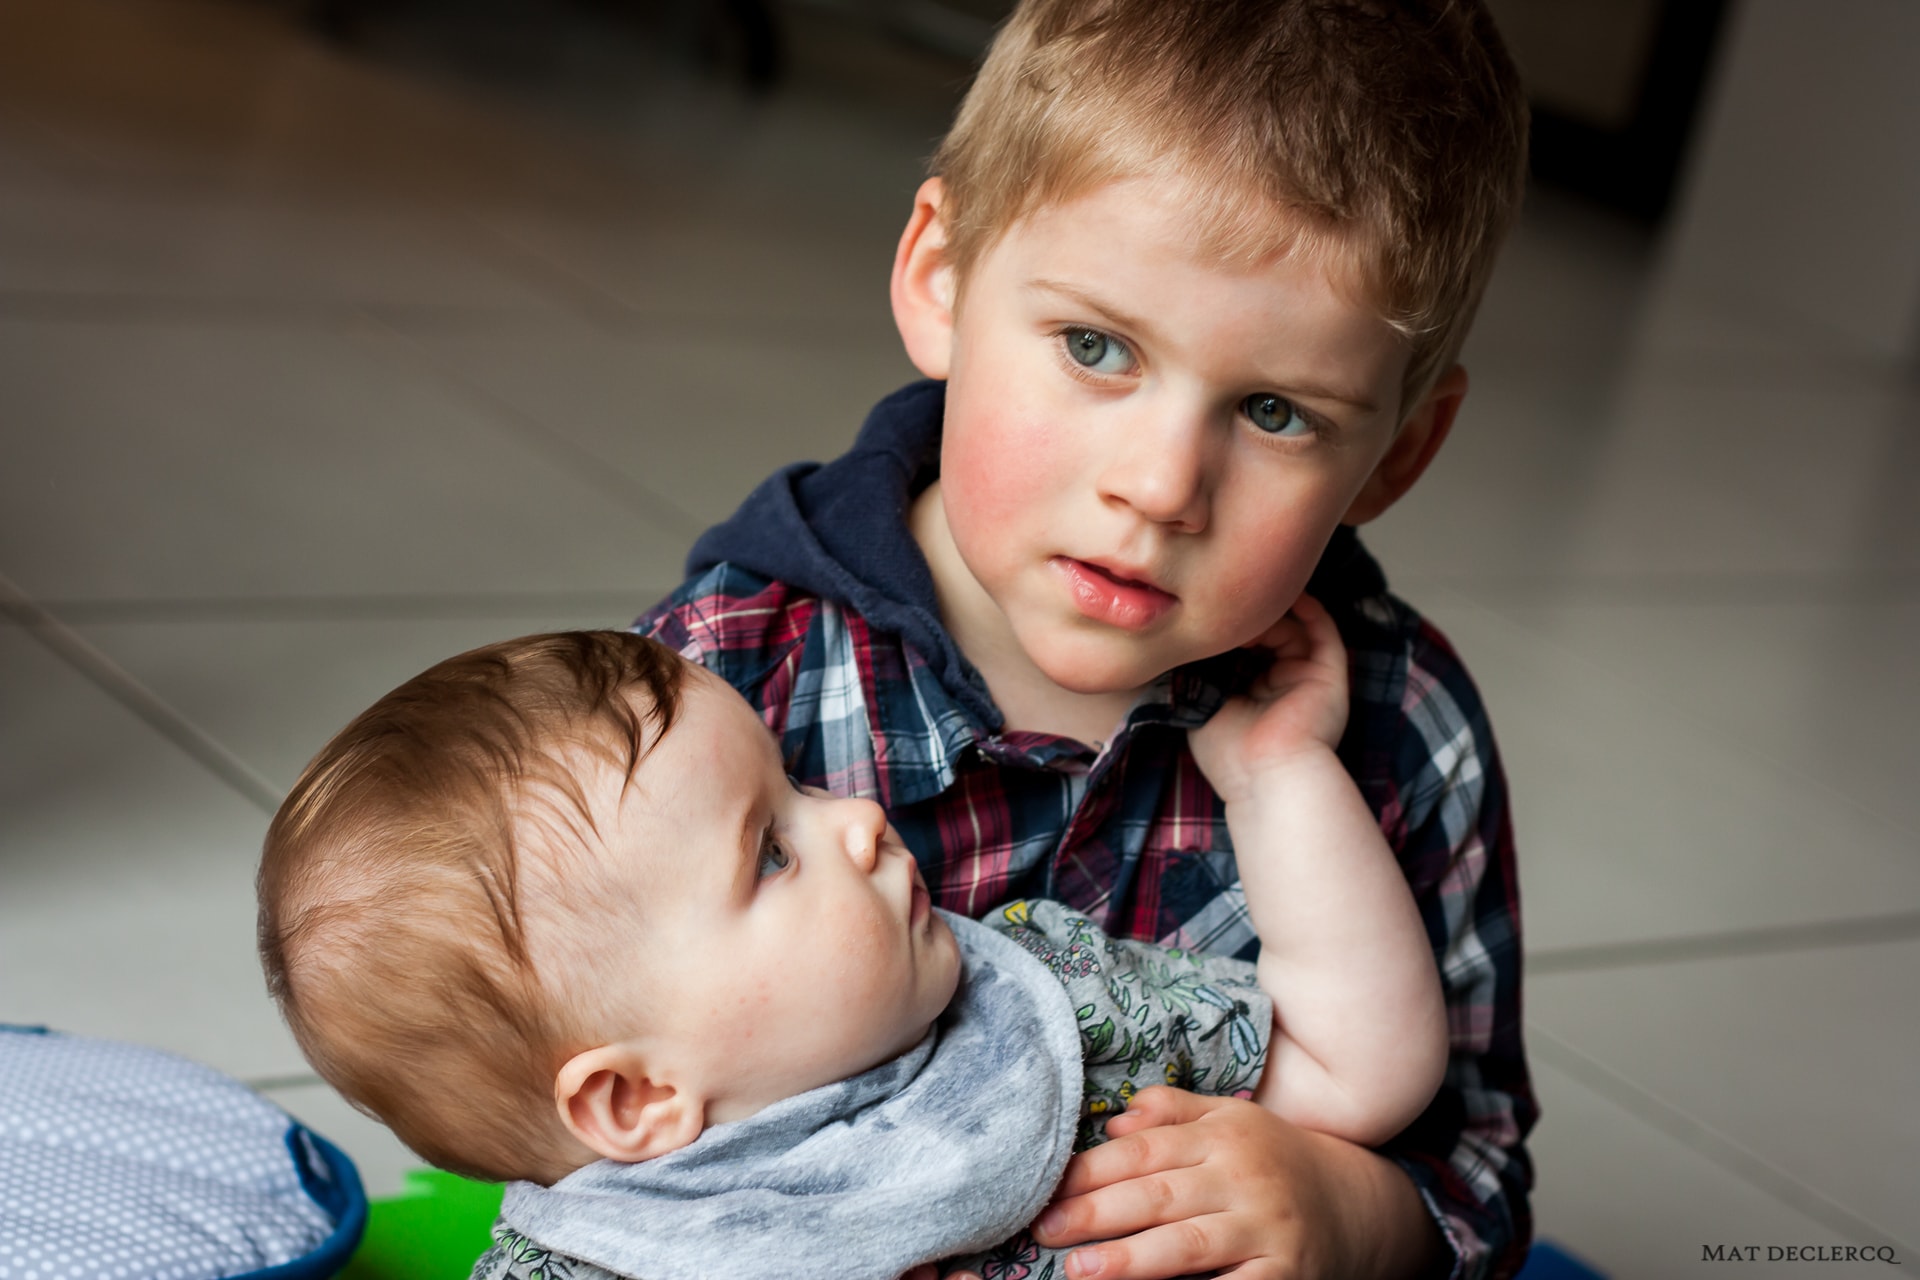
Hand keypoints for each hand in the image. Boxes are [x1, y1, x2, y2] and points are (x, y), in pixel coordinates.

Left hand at [1031, 1086, 1436, 1279]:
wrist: (1357, 1206)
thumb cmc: (1273, 1162)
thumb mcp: (1230, 1121)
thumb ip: (1171, 1113)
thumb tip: (1113, 1120)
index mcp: (1223, 1134)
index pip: (1144, 1150)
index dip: (1090, 1170)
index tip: (1044, 1188)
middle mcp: (1244, 1178)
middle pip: (1158, 1195)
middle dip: (1096, 1214)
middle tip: (1046, 1230)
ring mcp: (1265, 1230)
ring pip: (1187, 1245)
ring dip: (1130, 1260)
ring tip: (1081, 1270)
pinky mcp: (1282, 1277)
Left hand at [1189, 596, 1348, 805]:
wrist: (1261, 774)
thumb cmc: (1227, 750)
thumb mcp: (1201, 703)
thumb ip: (1199, 671)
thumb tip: (1186, 636)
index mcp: (1255, 693)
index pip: (1245, 647)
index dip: (1227, 628)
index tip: (1203, 612)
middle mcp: (1284, 683)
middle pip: (1269, 633)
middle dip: (1245, 617)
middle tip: (1221, 607)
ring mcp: (1308, 677)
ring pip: (1292, 627)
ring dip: (1268, 614)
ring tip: (1242, 613)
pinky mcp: (1329, 674)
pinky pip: (1323, 630)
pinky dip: (1308, 608)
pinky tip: (1286, 595)